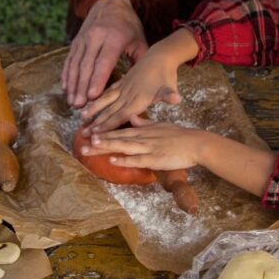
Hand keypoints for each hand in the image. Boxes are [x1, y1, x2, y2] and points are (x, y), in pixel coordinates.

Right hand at [62, 0, 147, 107]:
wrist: (110, 3)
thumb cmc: (128, 26)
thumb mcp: (139, 40)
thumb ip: (140, 61)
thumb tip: (143, 84)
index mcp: (113, 37)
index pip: (103, 62)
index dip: (97, 80)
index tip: (93, 96)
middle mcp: (95, 37)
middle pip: (86, 66)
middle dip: (82, 87)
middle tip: (80, 105)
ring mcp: (83, 39)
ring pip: (75, 65)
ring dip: (72, 85)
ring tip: (72, 102)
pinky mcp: (75, 42)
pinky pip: (69, 60)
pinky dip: (66, 75)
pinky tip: (65, 88)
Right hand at [82, 28, 197, 131]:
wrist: (161, 55)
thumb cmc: (167, 74)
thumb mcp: (170, 85)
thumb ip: (168, 95)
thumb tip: (176, 99)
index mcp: (138, 99)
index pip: (120, 116)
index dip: (108, 125)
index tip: (97, 134)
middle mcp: (127, 94)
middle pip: (110, 111)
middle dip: (97, 123)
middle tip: (84, 133)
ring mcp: (123, 87)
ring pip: (105, 100)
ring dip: (94, 109)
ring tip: (82, 117)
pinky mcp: (122, 81)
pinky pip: (107, 91)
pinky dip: (98, 98)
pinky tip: (90, 101)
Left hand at [84, 118, 203, 171]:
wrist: (196, 143)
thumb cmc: (179, 136)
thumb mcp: (159, 125)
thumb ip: (144, 123)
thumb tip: (132, 118)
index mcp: (143, 130)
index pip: (119, 131)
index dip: (104, 132)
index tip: (89, 134)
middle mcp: (142, 137)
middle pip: (117, 139)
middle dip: (99, 141)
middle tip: (82, 143)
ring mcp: (148, 147)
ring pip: (124, 147)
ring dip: (108, 146)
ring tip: (92, 146)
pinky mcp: (155, 158)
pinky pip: (137, 159)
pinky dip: (124, 159)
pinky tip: (112, 160)